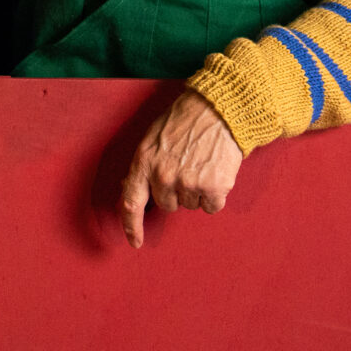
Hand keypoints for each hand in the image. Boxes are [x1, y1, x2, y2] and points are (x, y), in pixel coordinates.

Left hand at [116, 90, 243, 247]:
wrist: (219, 108)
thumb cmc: (185, 119)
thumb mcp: (154, 137)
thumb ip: (145, 165)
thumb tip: (131, 188)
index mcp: (144, 161)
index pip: (131, 202)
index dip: (132, 226)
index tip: (135, 242)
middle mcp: (163, 176)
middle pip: (167, 204)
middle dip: (176, 190)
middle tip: (187, 165)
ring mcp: (188, 183)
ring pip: (191, 205)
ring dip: (197, 190)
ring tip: (203, 163)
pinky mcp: (213, 188)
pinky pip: (212, 206)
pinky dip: (216, 194)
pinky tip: (217, 171)